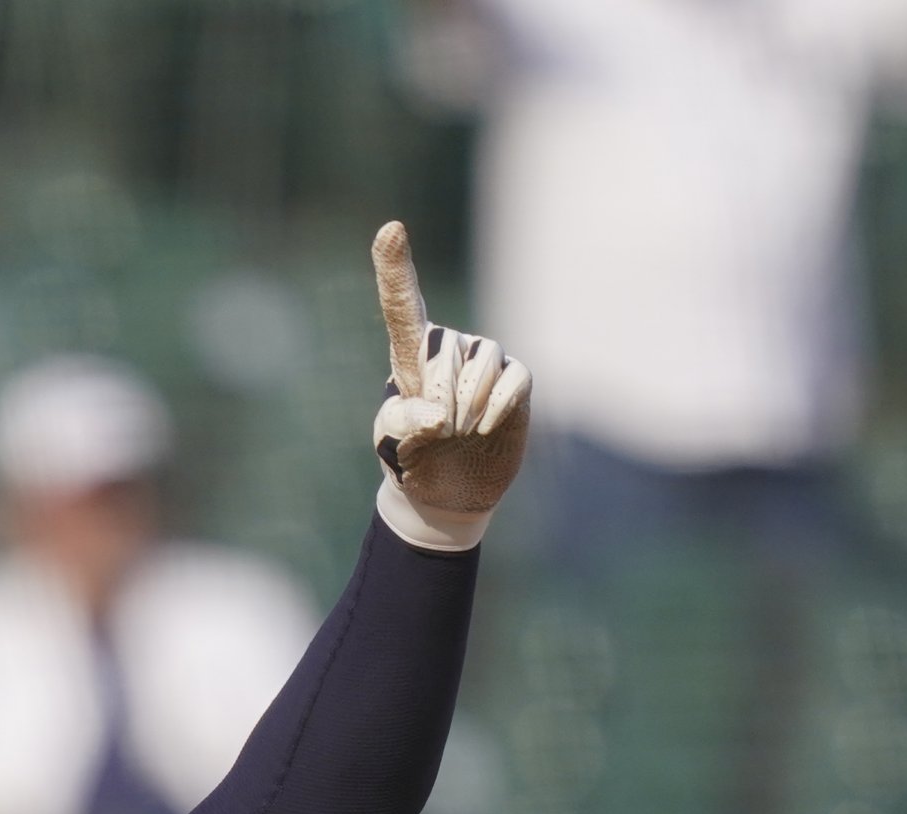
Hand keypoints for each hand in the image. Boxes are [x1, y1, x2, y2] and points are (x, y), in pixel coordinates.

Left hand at [370, 220, 529, 521]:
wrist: (446, 491)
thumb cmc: (409, 457)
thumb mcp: (390, 441)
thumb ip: (401, 423)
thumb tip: (437, 414)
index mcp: (409, 353)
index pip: (401, 304)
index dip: (395, 267)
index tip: (390, 229)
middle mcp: (449, 346)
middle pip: (445, 354)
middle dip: (440, 400)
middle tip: (437, 433)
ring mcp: (485, 359)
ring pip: (482, 366)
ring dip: (468, 410)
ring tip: (459, 433)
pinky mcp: (516, 378)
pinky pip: (514, 380)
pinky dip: (497, 409)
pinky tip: (484, 430)